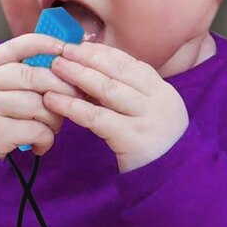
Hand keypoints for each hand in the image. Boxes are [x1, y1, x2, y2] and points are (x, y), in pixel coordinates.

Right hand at [0, 34, 84, 159]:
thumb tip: (63, 59)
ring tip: (55, 124)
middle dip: (62, 86)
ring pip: (37, 105)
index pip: (18, 46)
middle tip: (76, 96)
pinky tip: (42, 142)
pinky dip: (46, 138)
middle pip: (33, 76)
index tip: (65, 48)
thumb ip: (21, 69)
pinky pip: (34, 131)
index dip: (44, 43)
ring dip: (55, 116)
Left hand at [45, 42, 188, 172]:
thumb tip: (89, 67)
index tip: (77, 45)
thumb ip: (127, 92)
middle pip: (117, 71)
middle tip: (61, 51)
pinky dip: (73, 106)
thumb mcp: (148, 112)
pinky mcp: (132, 139)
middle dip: (87, 58)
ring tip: (55, 68)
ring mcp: (147, 119)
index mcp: (161, 89)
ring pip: (108, 90)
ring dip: (78, 76)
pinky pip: (97, 118)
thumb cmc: (153, 143)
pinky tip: (53, 100)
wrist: (173, 181)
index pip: (128, 62)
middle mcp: (158, 100)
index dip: (101, 52)